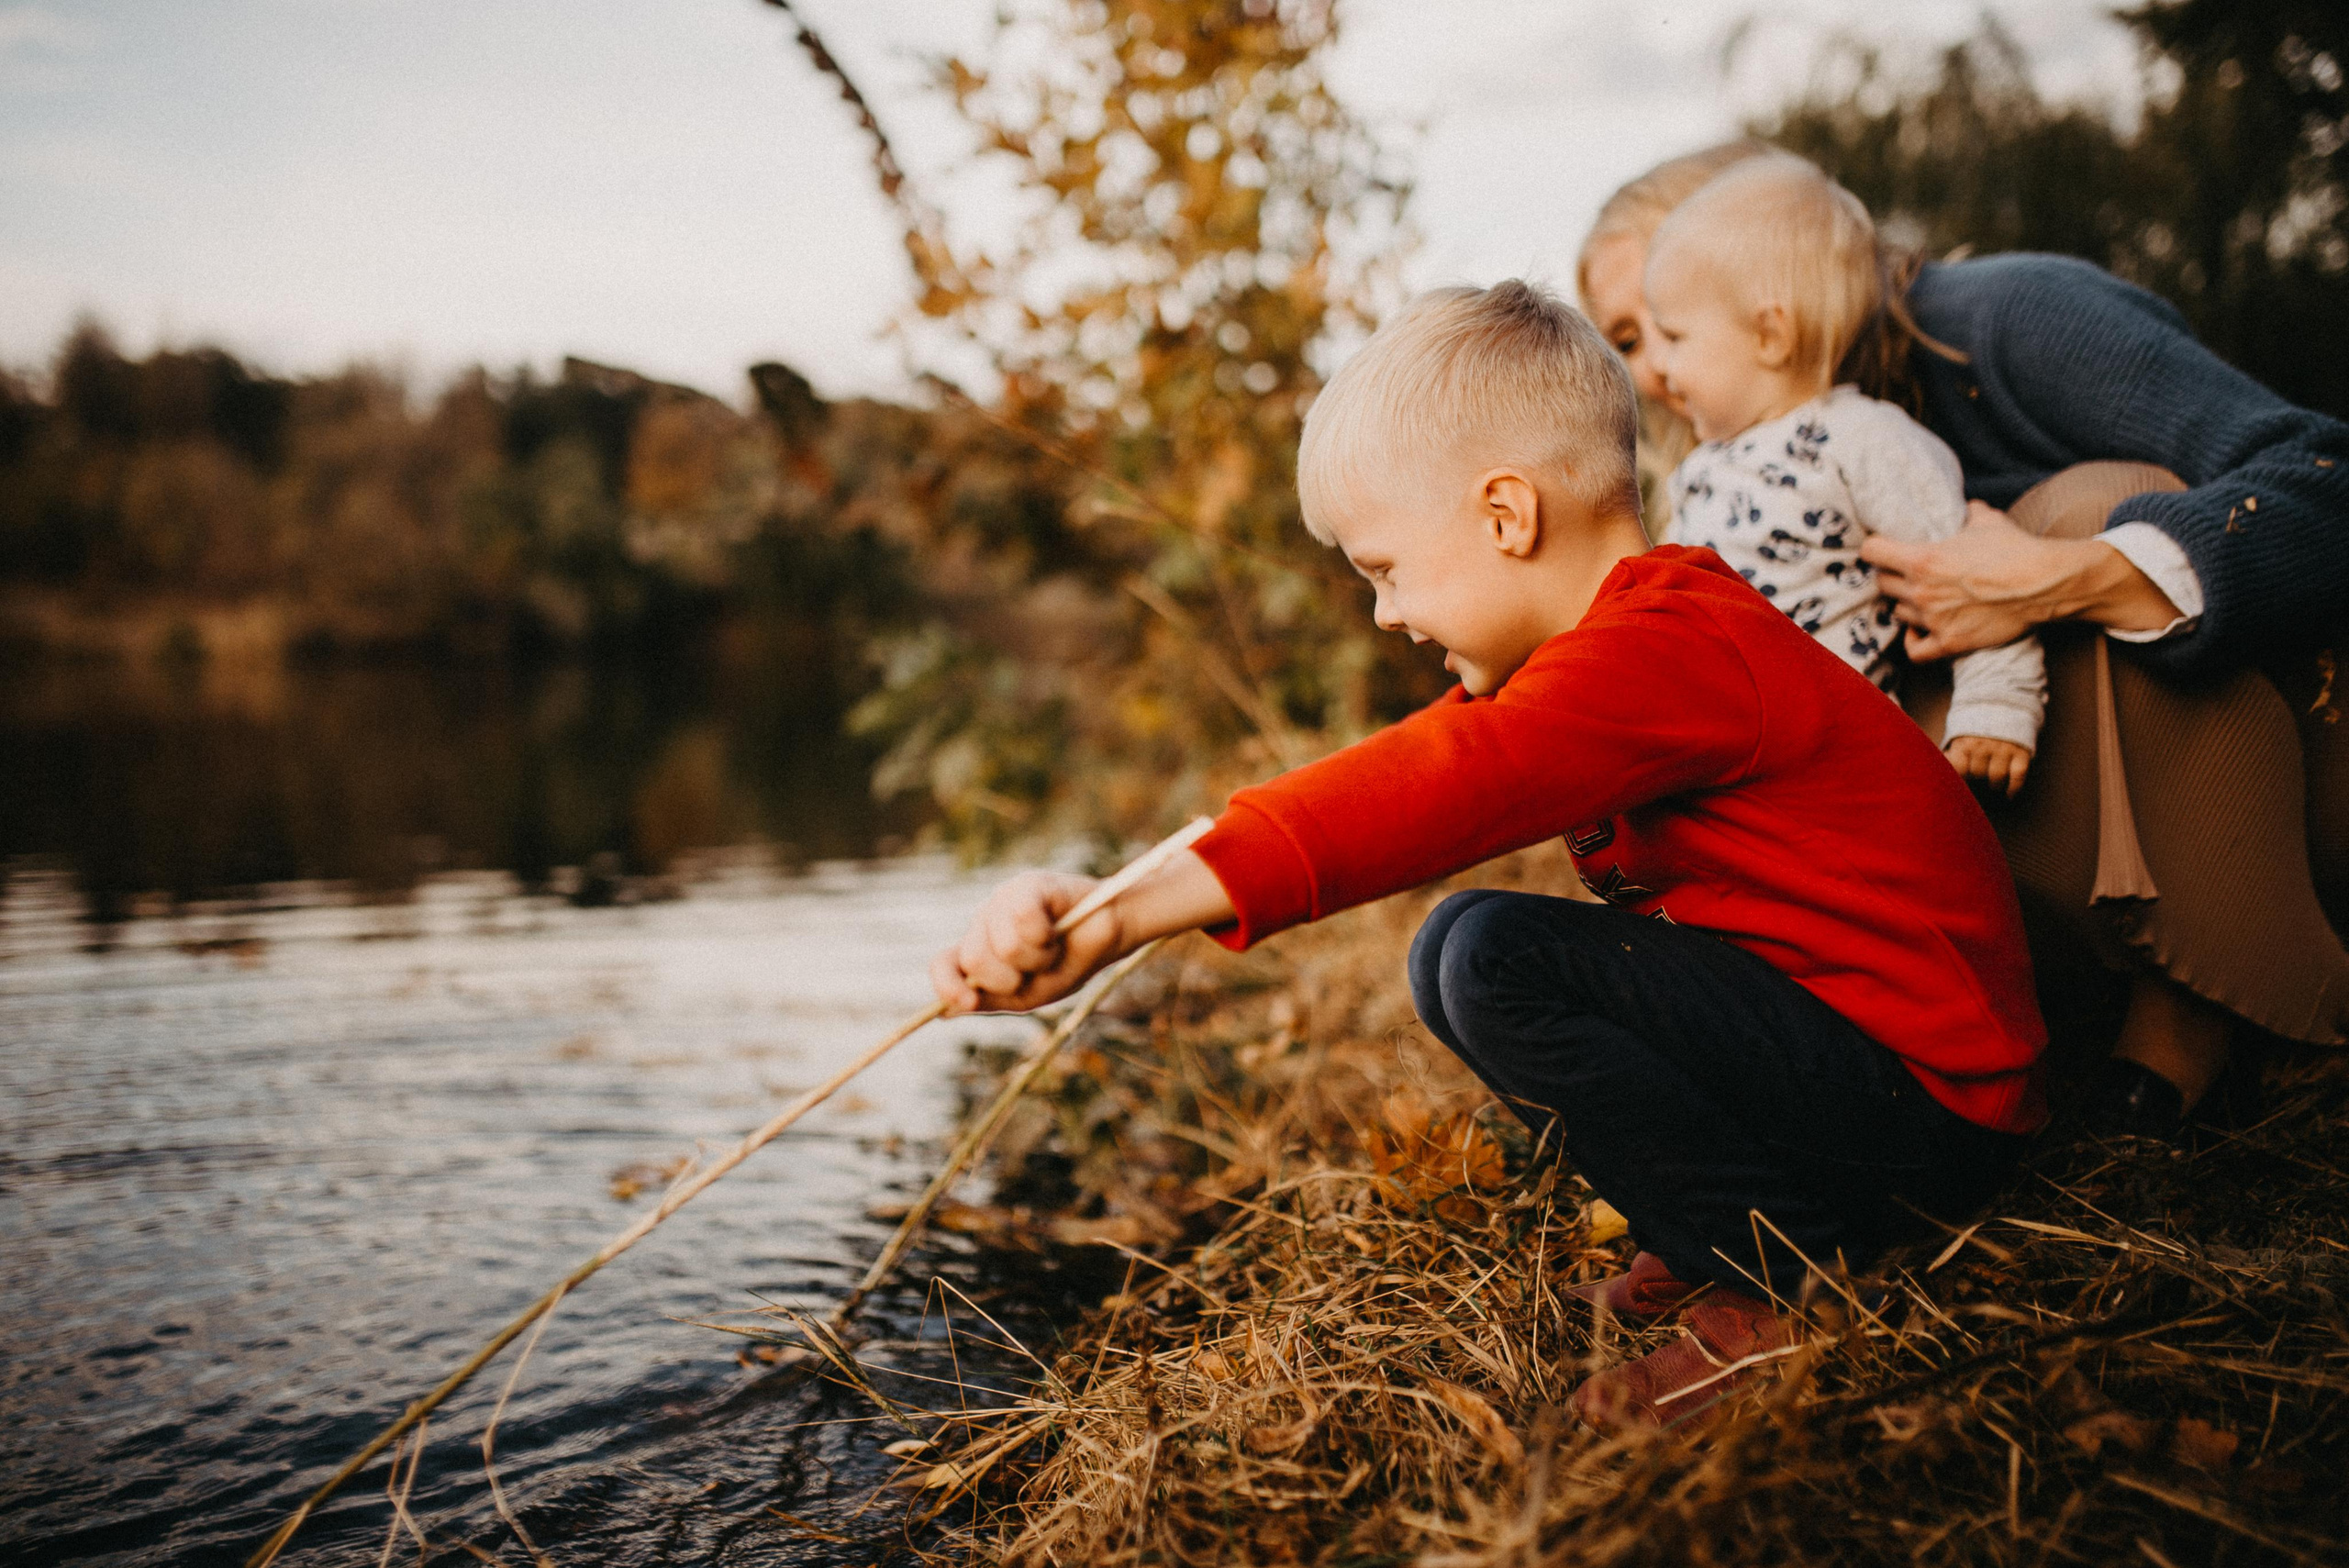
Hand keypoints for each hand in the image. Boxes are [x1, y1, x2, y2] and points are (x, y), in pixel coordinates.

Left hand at [929, 871, 1123, 1015]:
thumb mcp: (1027, 994)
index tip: (969, 1002)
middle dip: (1011, 977)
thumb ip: (989, 998)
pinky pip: (1022, 918)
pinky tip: (1057, 926)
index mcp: (981, 951)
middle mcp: (985, 924)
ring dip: (1037, 958)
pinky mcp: (1027, 884)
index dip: (948, 985)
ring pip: (1002, 945)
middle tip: (1039, 968)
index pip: (943, 964)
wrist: (1112, 934)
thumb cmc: (1069, 962)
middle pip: (973, 960)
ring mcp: (1003, 902)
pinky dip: (1045, 934)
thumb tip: (943, 1012)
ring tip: (1053, 946)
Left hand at [1861, 502, 2182, 658]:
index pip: (1872, 551)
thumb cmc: (2015, 548)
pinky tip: (1919, 631)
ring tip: (1921, 597)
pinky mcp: (1950, 642)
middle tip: (1905, 572)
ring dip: (1906, 603)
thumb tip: (1966, 506)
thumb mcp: (1987, 520)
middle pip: (1881, 583)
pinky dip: (1913, 641)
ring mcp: (1933, 619)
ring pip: (1898, 612)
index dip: (1874, 547)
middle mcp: (1921, 590)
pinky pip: (1915, 651)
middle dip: (1891, 575)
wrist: (2044, 583)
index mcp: (1922, 559)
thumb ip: (1967, 513)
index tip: (1881, 547)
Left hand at [1946, 735, 2032, 797]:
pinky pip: (2018, 776)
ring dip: (1994, 785)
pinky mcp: (2021, 752)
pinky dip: (2013, 789)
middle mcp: (1984, 746)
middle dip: (1977, 778)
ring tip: (1993, 784)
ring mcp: (2004, 748)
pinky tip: (2009, 794)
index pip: (1959, 770)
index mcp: (1965, 742)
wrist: (2004, 705)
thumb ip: (1950, 754)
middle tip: (1979, 778)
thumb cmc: (1975, 728)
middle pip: (1978, 774)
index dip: (1960, 778)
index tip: (1961, 781)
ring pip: (1997, 778)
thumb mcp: (1959, 735)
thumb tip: (1940, 773)